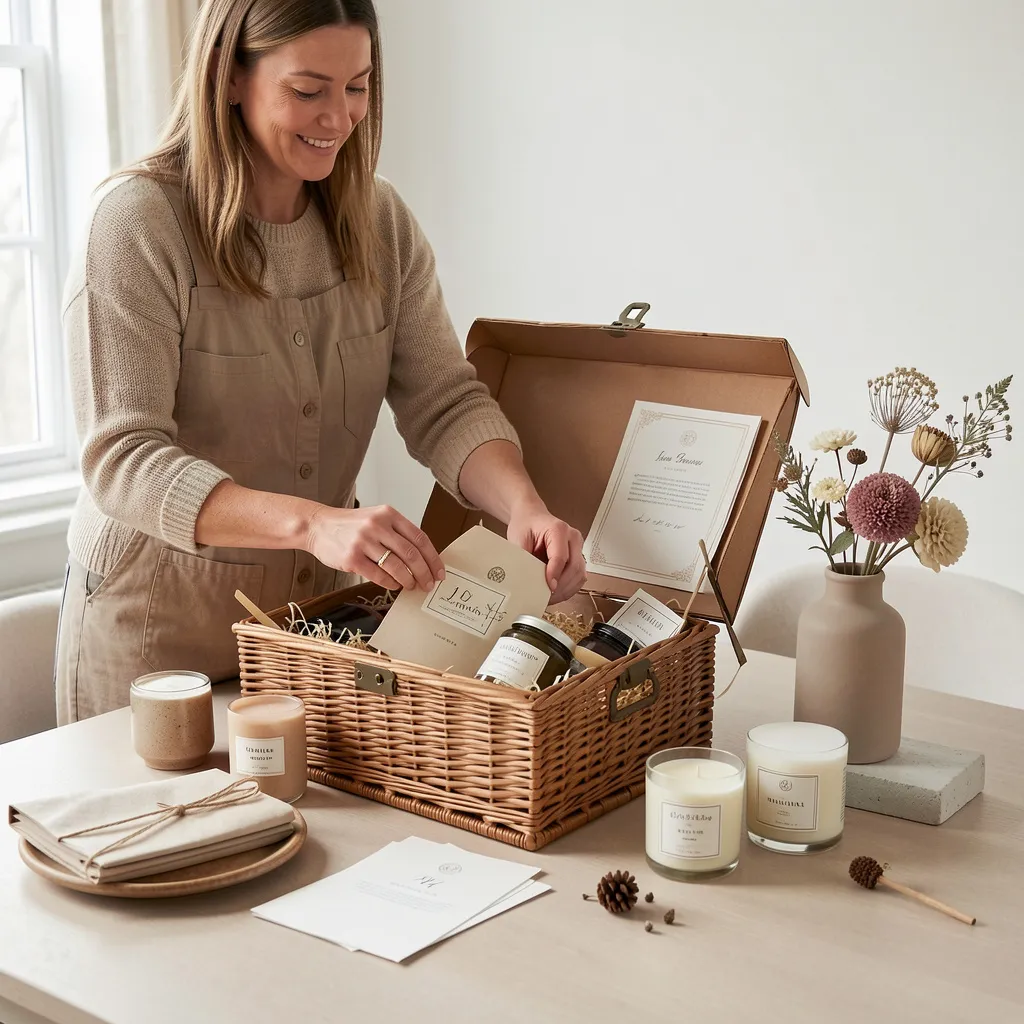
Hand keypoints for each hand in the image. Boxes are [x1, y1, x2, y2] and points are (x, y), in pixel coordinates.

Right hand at [304, 505, 444, 590]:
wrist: (318, 526)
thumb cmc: (351, 525)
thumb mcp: (376, 518)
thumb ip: (398, 533)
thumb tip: (423, 558)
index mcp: (388, 514)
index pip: (419, 538)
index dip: (433, 558)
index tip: (439, 572)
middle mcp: (377, 525)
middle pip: (411, 554)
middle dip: (424, 573)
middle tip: (429, 585)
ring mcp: (363, 542)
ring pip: (396, 566)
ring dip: (408, 580)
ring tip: (411, 586)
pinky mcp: (351, 558)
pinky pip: (378, 575)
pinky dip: (390, 583)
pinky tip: (394, 585)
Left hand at [506, 502, 586, 603]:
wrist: (531, 518)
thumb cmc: (526, 525)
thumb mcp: (518, 539)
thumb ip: (524, 559)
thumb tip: (527, 581)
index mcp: (558, 529)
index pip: (561, 556)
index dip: (554, 574)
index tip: (547, 588)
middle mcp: (572, 537)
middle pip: (574, 568)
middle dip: (561, 586)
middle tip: (545, 597)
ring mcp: (578, 548)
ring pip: (579, 575)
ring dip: (566, 590)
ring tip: (549, 598)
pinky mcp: (578, 557)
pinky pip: (579, 577)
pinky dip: (569, 589)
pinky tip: (556, 594)